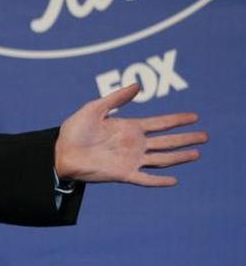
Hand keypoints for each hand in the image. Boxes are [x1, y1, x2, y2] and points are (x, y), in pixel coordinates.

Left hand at [54, 83, 204, 185]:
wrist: (60, 152)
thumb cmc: (74, 130)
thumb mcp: (94, 109)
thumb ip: (116, 99)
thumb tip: (138, 85)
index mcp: (129, 127)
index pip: (160, 123)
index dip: (177, 120)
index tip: (194, 116)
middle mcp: (134, 144)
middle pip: (167, 141)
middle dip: (186, 138)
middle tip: (205, 135)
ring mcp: (131, 160)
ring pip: (162, 158)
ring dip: (179, 157)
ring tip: (197, 153)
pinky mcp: (123, 174)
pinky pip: (146, 179)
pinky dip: (159, 180)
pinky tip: (174, 180)